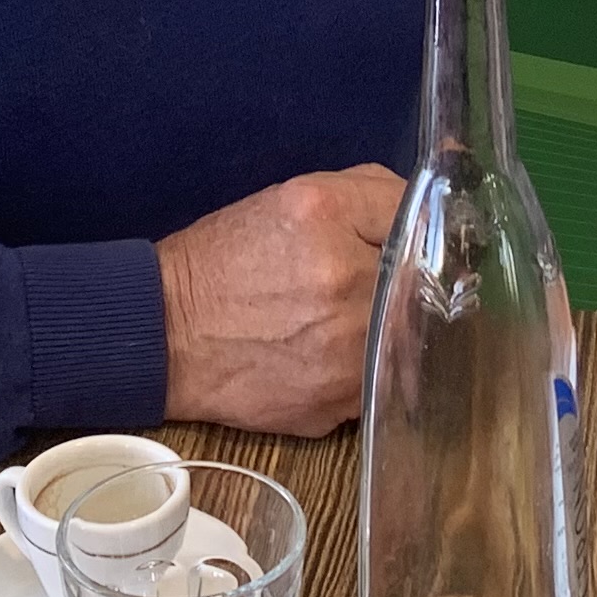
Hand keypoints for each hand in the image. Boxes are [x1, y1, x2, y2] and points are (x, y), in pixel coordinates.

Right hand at [158, 164, 404, 434]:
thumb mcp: (294, 197)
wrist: (166, 333)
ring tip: (344, 322)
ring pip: (407, 337)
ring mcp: (345, 354)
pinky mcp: (337, 404)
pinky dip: (368, 368)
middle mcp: (344, 284)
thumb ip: (370, 191)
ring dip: (390, 329)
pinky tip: (331, 356)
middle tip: (374, 283)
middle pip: (421, 282)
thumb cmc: (228, 259)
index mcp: (329, 218)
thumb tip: (430, 208)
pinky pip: (382, 381)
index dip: (418, 230)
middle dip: (406, 282)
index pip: (416, 218)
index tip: (414, 240)